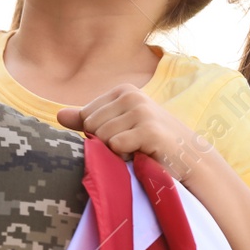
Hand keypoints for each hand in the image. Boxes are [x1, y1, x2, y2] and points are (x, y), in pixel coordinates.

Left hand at [55, 85, 213, 184]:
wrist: (190, 159)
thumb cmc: (151, 144)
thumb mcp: (118, 128)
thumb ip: (88, 121)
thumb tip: (59, 116)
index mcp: (123, 90)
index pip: (86, 116)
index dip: (99, 134)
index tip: (124, 137)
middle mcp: (132, 95)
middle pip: (91, 126)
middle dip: (106, 144)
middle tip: (131, 147)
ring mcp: (141, 111)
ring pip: (102, 137)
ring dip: (116, 153)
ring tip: (138, 151)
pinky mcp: (149, 129)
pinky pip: (115, 147)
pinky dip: (125, 158)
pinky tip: (143, 156)